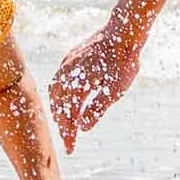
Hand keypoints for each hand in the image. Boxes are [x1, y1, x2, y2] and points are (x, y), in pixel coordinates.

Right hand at [48, 27, 141, 150]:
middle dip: (62, 123)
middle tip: (68, 140)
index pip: (68, 115)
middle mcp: (67, 72)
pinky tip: (66, 99)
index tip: (70, 148)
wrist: (124, 31)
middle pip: (57, 104)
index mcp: (77, 82)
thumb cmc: (123, 61)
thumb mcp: (115, 90)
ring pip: (55, 91)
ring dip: (58, 109)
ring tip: (64, 123)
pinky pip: (58, 79)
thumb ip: (97, 108)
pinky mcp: (70, 57)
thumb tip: (83, 127)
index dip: (69, 133)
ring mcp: (67, 63)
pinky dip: (59, 94)